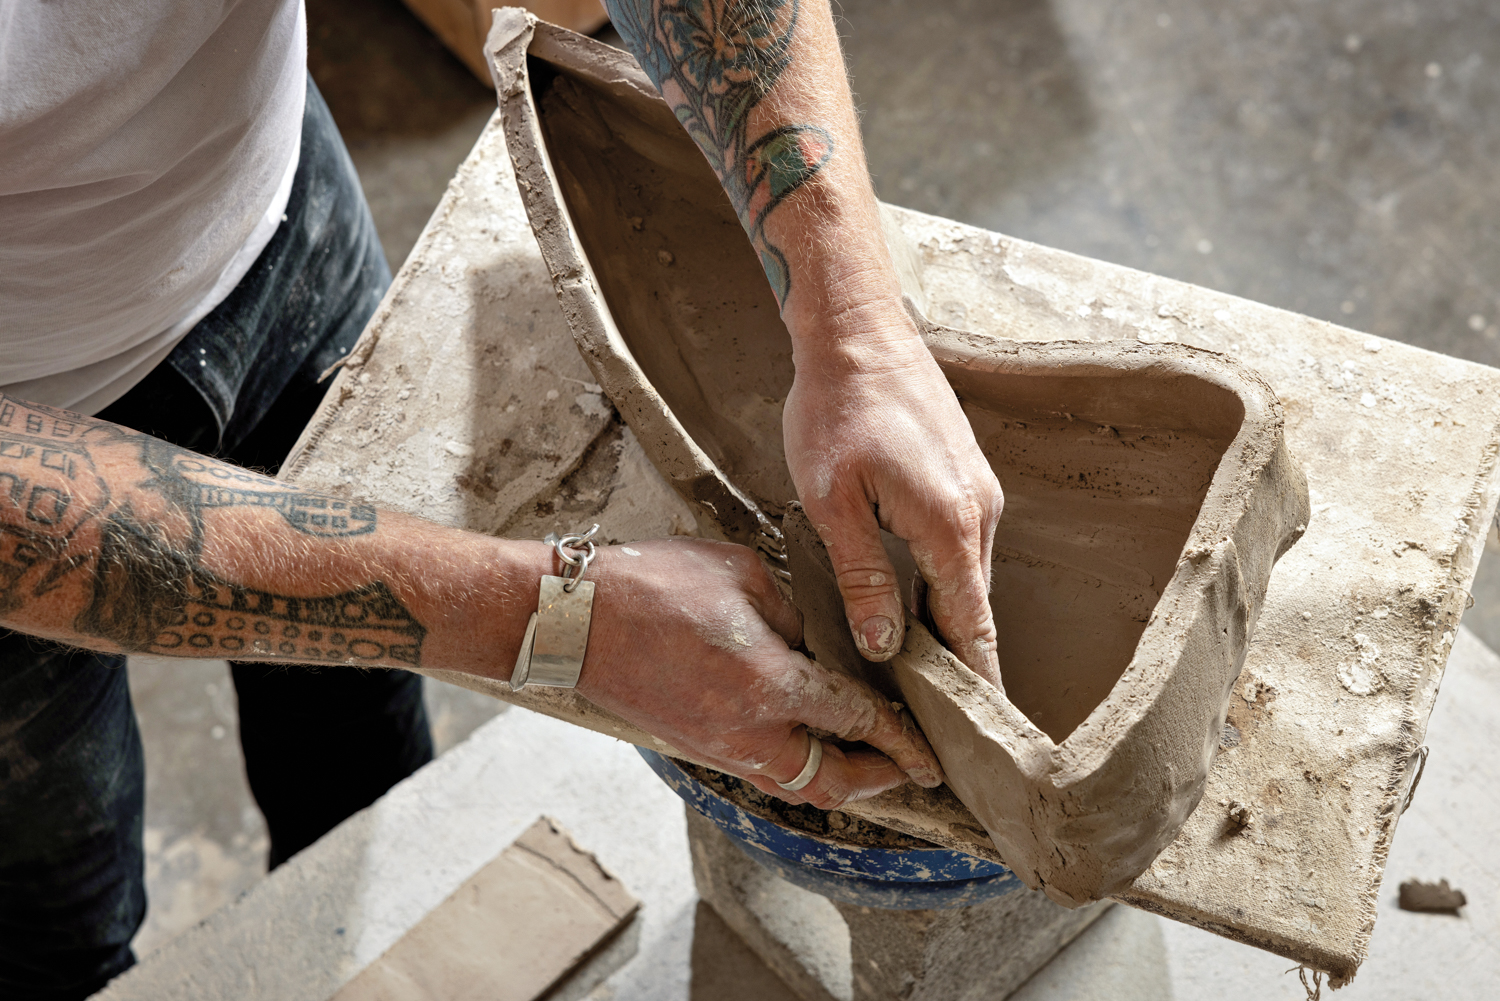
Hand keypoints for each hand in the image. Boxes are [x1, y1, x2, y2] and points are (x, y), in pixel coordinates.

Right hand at [573, 537, 943, 807]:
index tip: (926, 751)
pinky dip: (794, 763)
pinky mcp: (694, 745)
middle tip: (906, 769)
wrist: (573, 621)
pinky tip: (805, 738)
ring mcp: (717, 746)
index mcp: (769, 685)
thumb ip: (791, 613)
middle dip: (876, 780)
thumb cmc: (652, 586)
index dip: (899, 736)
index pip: (855, 719)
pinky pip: (760, 768)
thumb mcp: (743, 576)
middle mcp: (748, 731)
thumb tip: (809, 640)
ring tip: (863, 759)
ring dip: (835, 777)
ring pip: (794, 783)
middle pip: (830, 781)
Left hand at [782, 302, 1005, 686]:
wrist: (859, 331)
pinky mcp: (965, 475)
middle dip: (965, 665)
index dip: (976, 684)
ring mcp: (979, 491)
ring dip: (954, 624)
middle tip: (949, 723)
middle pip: (976, 608)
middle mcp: (981, 511)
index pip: (972, 627)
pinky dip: (949, 584)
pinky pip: (963, 547)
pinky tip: (924, 606)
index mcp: (951, 525)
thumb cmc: (836, 410)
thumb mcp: (834, 504)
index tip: (981, 735)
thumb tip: (886, 644)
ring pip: (969, 577)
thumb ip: (863, 579)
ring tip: (935, 680)